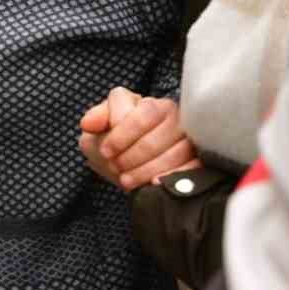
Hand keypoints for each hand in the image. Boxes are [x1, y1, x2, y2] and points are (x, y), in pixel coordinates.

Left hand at [78, 86, 199, 190]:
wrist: (135, 165)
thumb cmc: (117, 141)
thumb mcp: (101, 128)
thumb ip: (96, 119)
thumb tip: (88, 123)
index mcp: (150, 105)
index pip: (144, 113)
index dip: (123, 134)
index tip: (106, 151)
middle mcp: (174, 117)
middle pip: (157, 137)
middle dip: (132, 157)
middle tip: (116, 169)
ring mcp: (189, 138)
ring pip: (175, 153)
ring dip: (146, 170)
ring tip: (127, 181)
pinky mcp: (199, 159)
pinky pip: (192, 167)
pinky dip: (172, 176)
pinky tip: (153, 184)